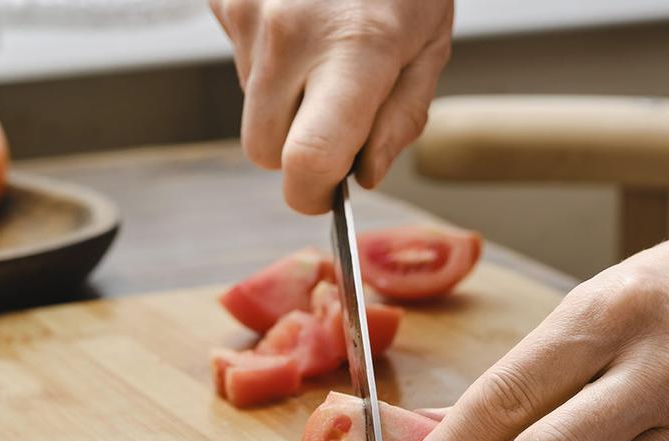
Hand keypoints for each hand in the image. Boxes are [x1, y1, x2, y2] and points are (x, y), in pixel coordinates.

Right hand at [208, 0, 452, 213]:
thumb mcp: (429, 41)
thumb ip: (400, 118)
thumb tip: (363, 174)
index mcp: (355, 50)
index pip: (306, 161)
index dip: (311, 195)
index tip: (323, 194)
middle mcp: (290, 33)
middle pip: (263, 149)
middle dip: (295, 148)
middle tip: (334, 111)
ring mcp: (247, 12)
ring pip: (250, 105)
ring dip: (284, 95)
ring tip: (324, 43)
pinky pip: (239, 58)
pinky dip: (267, 54)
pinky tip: (300, 18)